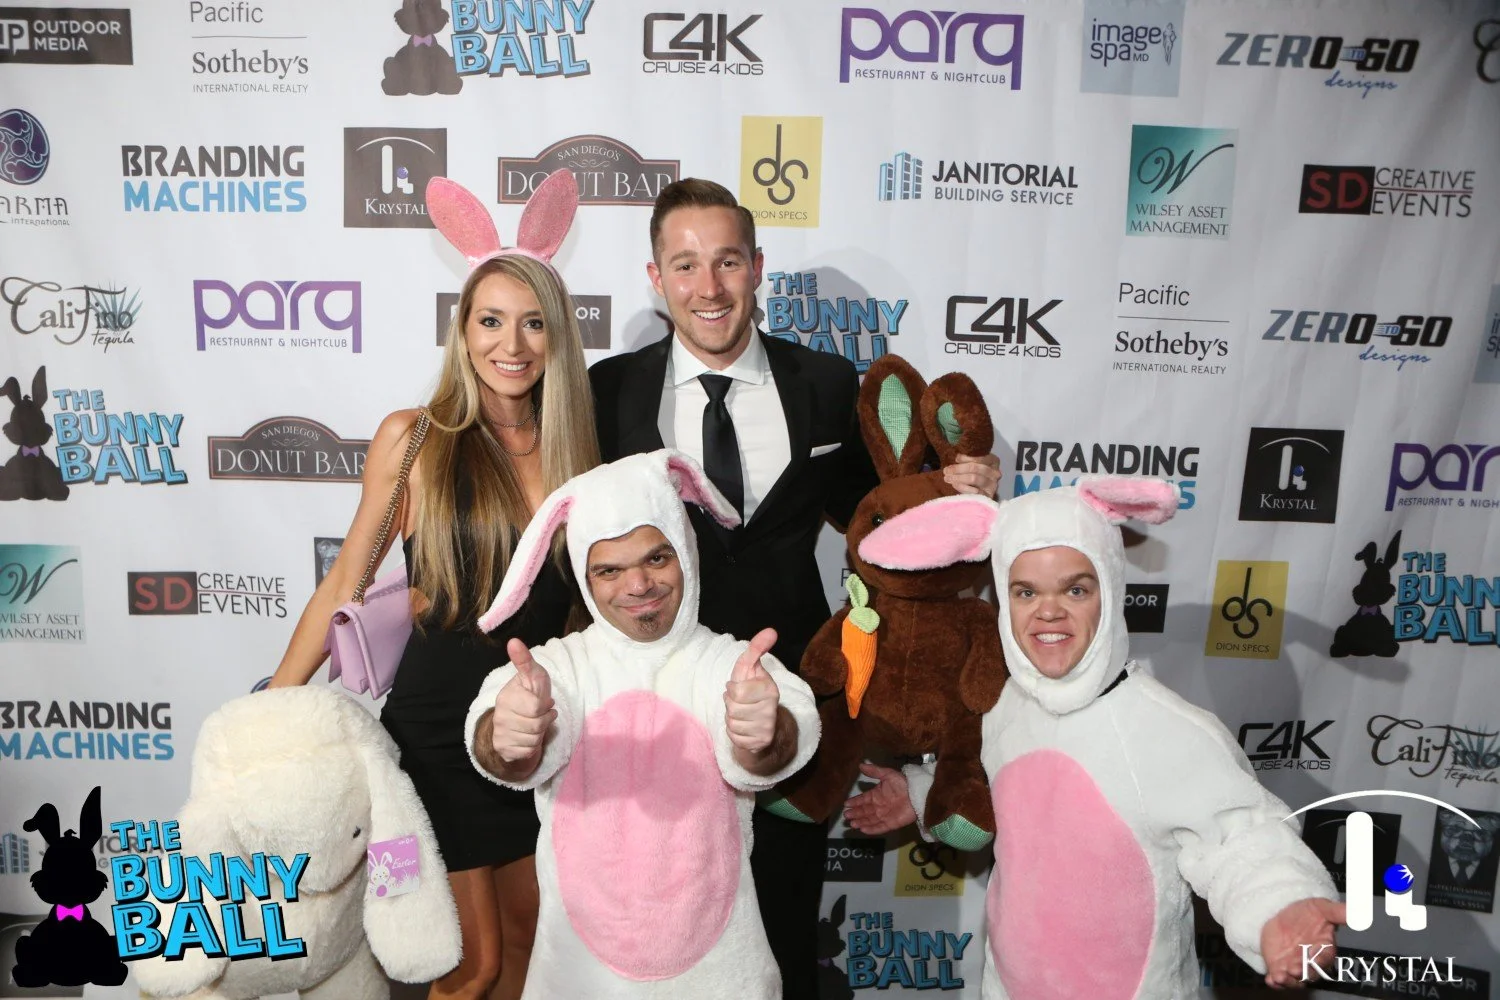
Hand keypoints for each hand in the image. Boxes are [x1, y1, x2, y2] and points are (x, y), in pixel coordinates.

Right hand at [490, 638, 555, 764]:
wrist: (518, 720)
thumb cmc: (530, 694)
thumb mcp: (532, 675)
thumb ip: (524, 660)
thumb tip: (514, 641)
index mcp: (506, 697)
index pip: (536, 707)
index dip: (546, 705)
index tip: (543, 701)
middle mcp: (499, 716)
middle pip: (537, 725)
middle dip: (545, 720)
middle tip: (542, 714)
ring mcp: (500, 734)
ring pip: (533, 739)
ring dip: (540, 733)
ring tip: (536, 724)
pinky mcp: (504, 750)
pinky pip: (528, 751)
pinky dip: (533, 746)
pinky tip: (529, 737)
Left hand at [724, 628, 779, 753]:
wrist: (765, 724)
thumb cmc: (752, 692)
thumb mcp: (750, 669)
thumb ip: (756, 649)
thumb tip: (771, 630)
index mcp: (770, 689)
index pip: (736, 690)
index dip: (732, 688)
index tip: (740, 687)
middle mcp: (771, 709)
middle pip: (732, 708)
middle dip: (730, 704)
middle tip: (739, 702)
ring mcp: (767, 728)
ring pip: (731, 723)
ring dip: (731, 718)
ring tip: (741, 714)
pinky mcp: (760, 743)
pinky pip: (734, 737)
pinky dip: (734, 732)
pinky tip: (743, 727)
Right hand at [843, 763, 916, 834]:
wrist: (918, 793)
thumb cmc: (903, 783)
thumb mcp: (888, 774)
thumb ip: (874, 771)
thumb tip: (860, 765)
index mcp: (877, 794)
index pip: (863, 799)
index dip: (854, 802)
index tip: (846, 804)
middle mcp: (879, 806)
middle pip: (864, 811)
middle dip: (855, 814)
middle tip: (846, 816)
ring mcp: (885, 815)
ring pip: (870, 820)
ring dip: (861, 822)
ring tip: (852, 824)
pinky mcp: (892, 824)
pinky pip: (880, 828)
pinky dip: (872, 830)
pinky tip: (863, 830)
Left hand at [944, 453, 1000, 497]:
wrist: (979, 496)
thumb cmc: (973, 476)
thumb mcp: (972, 465)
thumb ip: (967, 460)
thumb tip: (957, 456)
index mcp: (993, 461)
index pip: (980, 457)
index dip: (966, 458)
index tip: (955, 459)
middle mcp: (995, 473)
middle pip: (975, 468)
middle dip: (958, 469)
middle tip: (946, 471)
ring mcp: (993, 485)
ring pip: (974, 478)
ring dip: (958, 477)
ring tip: (948, 478)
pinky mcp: (988, 496)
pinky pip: (974, 491)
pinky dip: (962, 487)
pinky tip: (955, 485)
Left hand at [1261, 897, 1344, 987]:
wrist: (1282, 912)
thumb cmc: (1307, 912)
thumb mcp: (1321, 907)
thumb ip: (1338, 912)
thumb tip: (1358, 914)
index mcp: (1324, 949)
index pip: (1325, 958)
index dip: (1319, 960)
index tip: (1313, 960)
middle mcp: (1311, 962)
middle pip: (1311, 973)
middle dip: (1303, 973)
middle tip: (1295, 969)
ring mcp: (1295, 966)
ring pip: (1295, 980)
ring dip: (1288, 981)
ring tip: (1280, 977)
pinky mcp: (1279, 967)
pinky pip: (1279, 980)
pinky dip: (1275, 982)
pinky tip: (1271, 980)